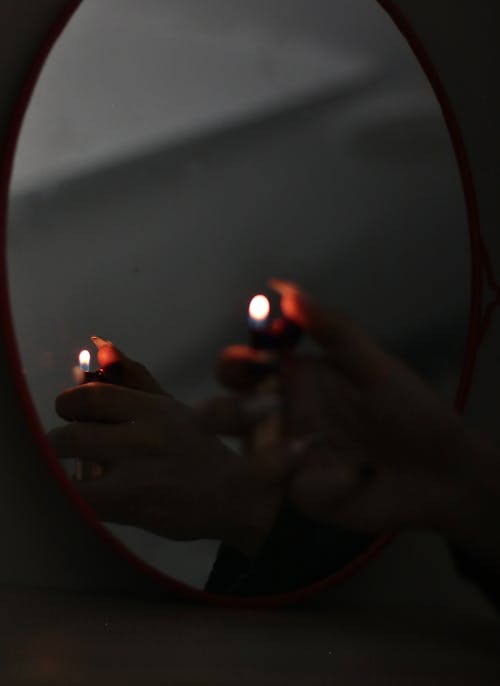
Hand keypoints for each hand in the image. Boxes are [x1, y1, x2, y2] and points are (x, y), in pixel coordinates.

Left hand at [49, 345, 282, 556]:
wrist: (234, 498)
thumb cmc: (198, 452)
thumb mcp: (172, 409)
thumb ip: (135, 379)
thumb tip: (103, 346)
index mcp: (154, 410)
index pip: (92, 396)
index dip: (69, 402)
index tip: (68, 410)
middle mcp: (145, 438)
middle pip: (74, 433)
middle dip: (59, 440)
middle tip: (64, 444)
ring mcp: (137, 475)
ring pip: (70, 468)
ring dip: (59, 469)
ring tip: (69, 471)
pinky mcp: (131, 506)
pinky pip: (79, 499)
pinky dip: (70, 495)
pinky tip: (79, 494)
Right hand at [216, 280, 499, 562]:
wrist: (443, 468)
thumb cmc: (409, 409)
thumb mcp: (371, 362)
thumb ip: (328, 326)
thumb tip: (281, 287)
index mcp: (294, 380)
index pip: (242, 367)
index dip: (236, 361)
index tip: (258, 357)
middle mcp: (282, 417)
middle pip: (225, 414)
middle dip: (228, 409)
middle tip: (270, 404)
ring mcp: (289, 460)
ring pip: (247, 456)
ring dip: (267, 450)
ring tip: (309, 445)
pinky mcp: (306, 496)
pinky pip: (294, 488)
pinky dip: (324, 481)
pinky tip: (356, 476)